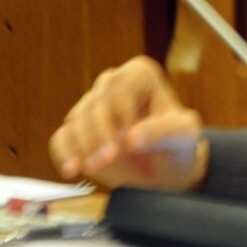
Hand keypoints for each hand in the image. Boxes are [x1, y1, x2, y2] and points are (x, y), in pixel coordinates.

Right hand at [48, 55, 207, 190]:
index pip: (120, 88)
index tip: (130, 141)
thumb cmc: (178, 145)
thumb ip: (163, 131)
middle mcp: (113, 84)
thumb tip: (131, 138)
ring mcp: (93, 106)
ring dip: (81, 146)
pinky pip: (62, 137)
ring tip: (94, 169)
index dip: (121, 115)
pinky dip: (63, 154)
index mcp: (141, 75)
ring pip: (76, 119)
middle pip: (95, 103)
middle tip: (106, 161)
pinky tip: (71, 171)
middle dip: (98, 134)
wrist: (165, 171)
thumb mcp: (184, 136)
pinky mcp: (79, 131)